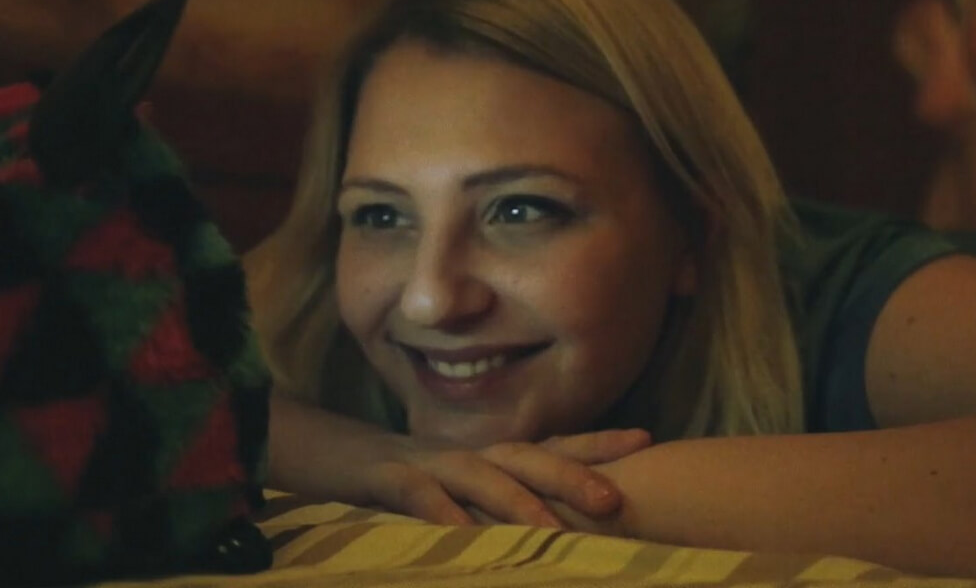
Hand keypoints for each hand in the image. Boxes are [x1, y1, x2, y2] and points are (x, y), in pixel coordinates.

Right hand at [358, 428, 651, 527]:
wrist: (328, 457)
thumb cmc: (407, 484)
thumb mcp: (462, 492)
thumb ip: (503, 504)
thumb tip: (561, 530)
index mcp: (490, 457)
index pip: (550, 444)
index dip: (597, 442)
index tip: (647, 438)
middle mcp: (467, 454)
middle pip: (525, 456)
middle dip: (571, 474)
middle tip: (614, 500)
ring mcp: (427, 463)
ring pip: (478, 474)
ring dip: (516, 500)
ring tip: (551, 531)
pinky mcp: (386, 479)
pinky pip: (417, 495)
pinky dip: (441, 514)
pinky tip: (464, 539)